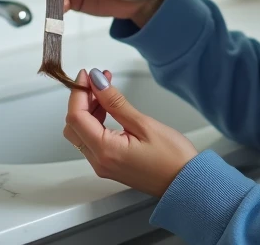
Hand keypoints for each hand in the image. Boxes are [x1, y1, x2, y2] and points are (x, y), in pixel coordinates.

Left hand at [63, 68, 197, 196]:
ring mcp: (103, 165)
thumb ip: (115, 102)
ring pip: (80, 132)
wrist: (186, 183)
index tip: (87, 74)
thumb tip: (97, 83)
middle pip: (73, 126)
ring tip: (105, 90)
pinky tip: (108, 108)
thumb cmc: (173, 158)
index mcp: (106, 151)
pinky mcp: (109, 165)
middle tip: (97, 81)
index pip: (76, 117)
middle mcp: (99, 161)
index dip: (78, 92)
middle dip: (81, 100)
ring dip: (88, 109)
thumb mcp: (144, 123)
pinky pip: (92, 140)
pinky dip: (94, 121)